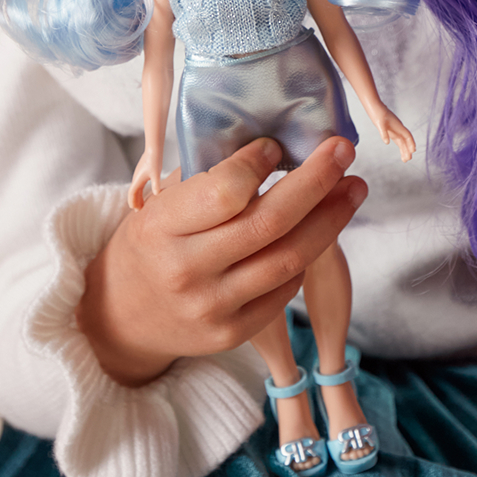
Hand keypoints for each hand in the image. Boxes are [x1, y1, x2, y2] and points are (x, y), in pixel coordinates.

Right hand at [77, 135, 367, 386]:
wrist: (122, 312)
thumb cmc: (153, 239)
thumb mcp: (163, 201)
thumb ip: (213, 179)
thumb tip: (280, 143)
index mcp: (162, 227)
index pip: (224, 192)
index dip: (258, 163)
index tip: (276, 143)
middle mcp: (187, 270)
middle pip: (269, 223)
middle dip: (316, 182)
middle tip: (343, 150)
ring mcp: (212, 307)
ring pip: (288, 258)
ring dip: (330, 219)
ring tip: (353, 188)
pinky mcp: (233, 333)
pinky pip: (285, 289)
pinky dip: (307, 255)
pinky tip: (320, 229)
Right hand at [127, 149, 164, 210]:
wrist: (154, 149)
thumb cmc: (155, 160)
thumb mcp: (156, 173)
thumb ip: (156, 184)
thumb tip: (157, 194)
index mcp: (138, 179)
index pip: (132, 193)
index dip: (132, 201)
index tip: (133, 208)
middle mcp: (136, 178)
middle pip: (133, 192)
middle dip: (135, 202)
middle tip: (138, 211)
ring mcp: (138, 175)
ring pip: (136, 189)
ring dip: (137, 197)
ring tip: (141, 206)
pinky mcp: (142, 173)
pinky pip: (139, 185)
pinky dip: (140, 192)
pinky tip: (145, 195)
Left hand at [367, 103, 415, 162]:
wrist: (375, 107)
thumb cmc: (378, 114)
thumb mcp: (379, 124)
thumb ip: (383, 133)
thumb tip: (387, 142)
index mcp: (398, 126)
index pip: (407, 136)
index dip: (411, 143)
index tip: (413, 151)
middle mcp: (399, 128)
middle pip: (406, 140)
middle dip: (408, 149)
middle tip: (408, 160)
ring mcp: (396, 130)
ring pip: (402, 141)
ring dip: (405, 150)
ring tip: (405, 160)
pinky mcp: (392, 131)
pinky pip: (398, 140)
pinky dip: (400, 146)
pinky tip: (401, 152)